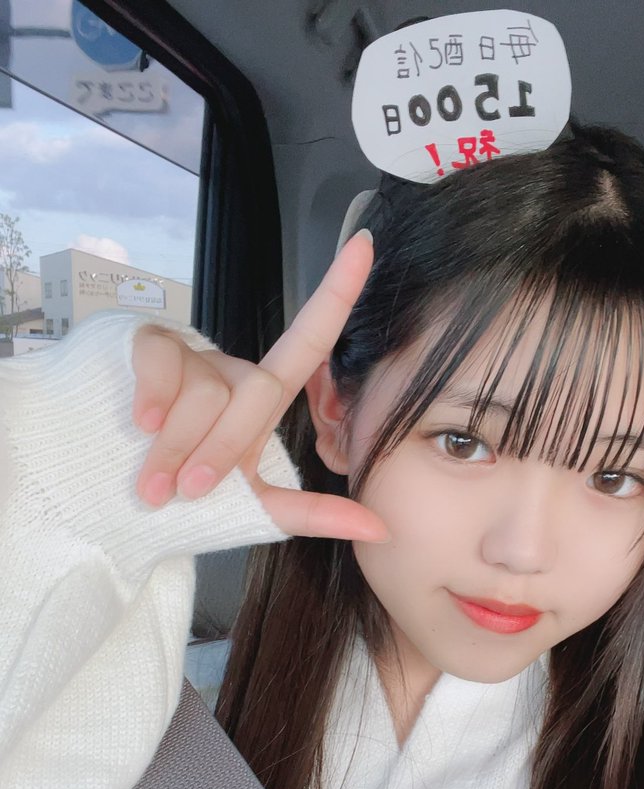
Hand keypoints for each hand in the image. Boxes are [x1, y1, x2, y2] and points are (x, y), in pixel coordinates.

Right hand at [131, 231, 387, 542]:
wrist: (105, 503)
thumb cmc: (180, 503)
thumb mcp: (252, 511)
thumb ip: (314, 513)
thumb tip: (379, 530)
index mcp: (259, 398)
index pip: (310, 338)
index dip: (337, 292)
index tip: (367, 245)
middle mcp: (229, 368)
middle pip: (257, 391)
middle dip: (223, 449)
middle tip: (189, 491)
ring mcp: (187, 353)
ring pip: (208, 390)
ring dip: (179, 445)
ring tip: (153, 485)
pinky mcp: (143, 345)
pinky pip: (164, 363)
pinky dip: (154, 401)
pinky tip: (139, 426)